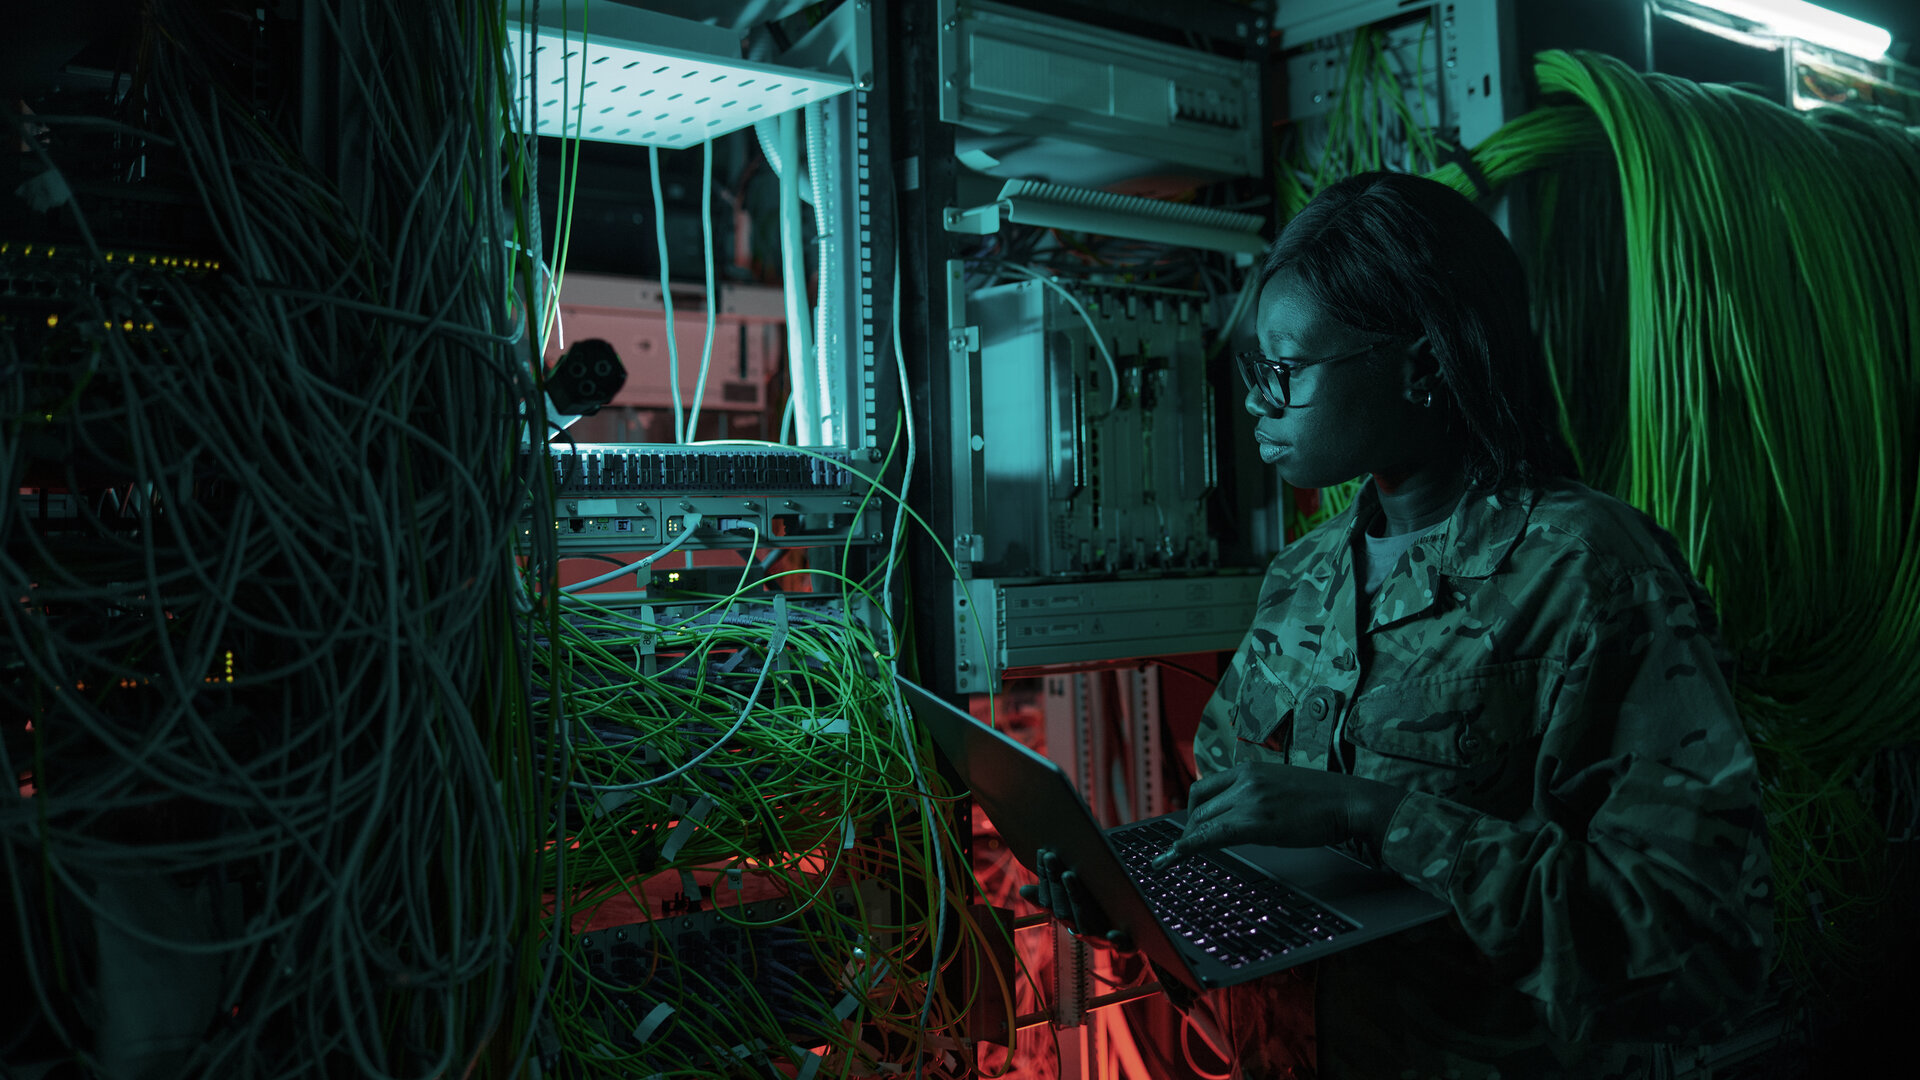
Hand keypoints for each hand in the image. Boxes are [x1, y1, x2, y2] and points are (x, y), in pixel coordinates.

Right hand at [1016, 848, 1135, 951]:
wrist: (1137, 935)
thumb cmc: (1103, 911)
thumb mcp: (1079, 899)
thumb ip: (1057, 893)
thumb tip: (1023, 892)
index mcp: (1070, 919)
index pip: (1050, 900)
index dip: (1046, 877)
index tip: (1044, 852)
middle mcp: (1081, 930)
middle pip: (1063, 910)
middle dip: (1057, 884)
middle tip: (1053, 857)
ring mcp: (1102, 939)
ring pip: (1084, 924)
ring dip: (1075, 899)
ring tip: (1070, 875)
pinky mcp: (1126, 945)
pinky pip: (1121, 946)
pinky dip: (1117, 940)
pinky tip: (1113, 934)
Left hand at [1152, 763, 1405, 869]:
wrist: (1348, 801)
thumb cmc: (1321, 798)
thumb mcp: (1279, 786)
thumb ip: (1254, 794)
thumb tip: (1235, 813)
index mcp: (1248, 770)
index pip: (1204, 788)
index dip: (1192, 811)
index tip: (1188, 827)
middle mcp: (1244, 781)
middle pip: (1200, 806)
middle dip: (1190, 830)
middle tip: (1188, 849)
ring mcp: (1250, 800)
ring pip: (1203, 821)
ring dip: (1190, 841)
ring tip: (1181, 856)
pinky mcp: (1257, 822)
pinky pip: (1214, 835)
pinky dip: (1191, 845)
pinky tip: (1178, 854)